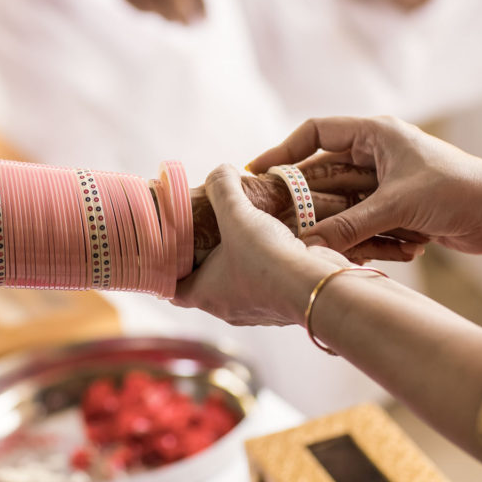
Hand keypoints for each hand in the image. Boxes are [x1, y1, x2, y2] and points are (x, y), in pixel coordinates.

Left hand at [174, 165, 347, 326]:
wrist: (316, 285)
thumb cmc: (266, 258)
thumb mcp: (237, 214)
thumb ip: (223, 189)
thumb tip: (220, 171)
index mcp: (205, 295)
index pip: (173, 290)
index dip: (166, 272)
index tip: (167, 253)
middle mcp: (229, 309)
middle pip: (206, 286)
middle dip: (205, 262)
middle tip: (204, 235)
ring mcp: (258, 310)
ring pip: (240, 286)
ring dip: (239, 264)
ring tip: (241, 235)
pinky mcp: (283, 304)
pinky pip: (269, 285)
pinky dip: (267, 268)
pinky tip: (273, 245)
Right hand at [247, 116, 481, 258]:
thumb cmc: (457, 192)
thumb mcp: (395, 207)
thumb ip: (347, 226)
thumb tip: (305, 245)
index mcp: (377, 133)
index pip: (316, 132)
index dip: (284, 151)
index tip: (259, 171)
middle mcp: (378, 153)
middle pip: (325, 172)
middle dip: (305, 198)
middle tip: (275, 218)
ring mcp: (387, 181)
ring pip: (342, 201)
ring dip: (335, 222)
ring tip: (312, 242)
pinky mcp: (397, 206)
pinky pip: (362, 220)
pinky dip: (361, 235)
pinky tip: (364, 249)